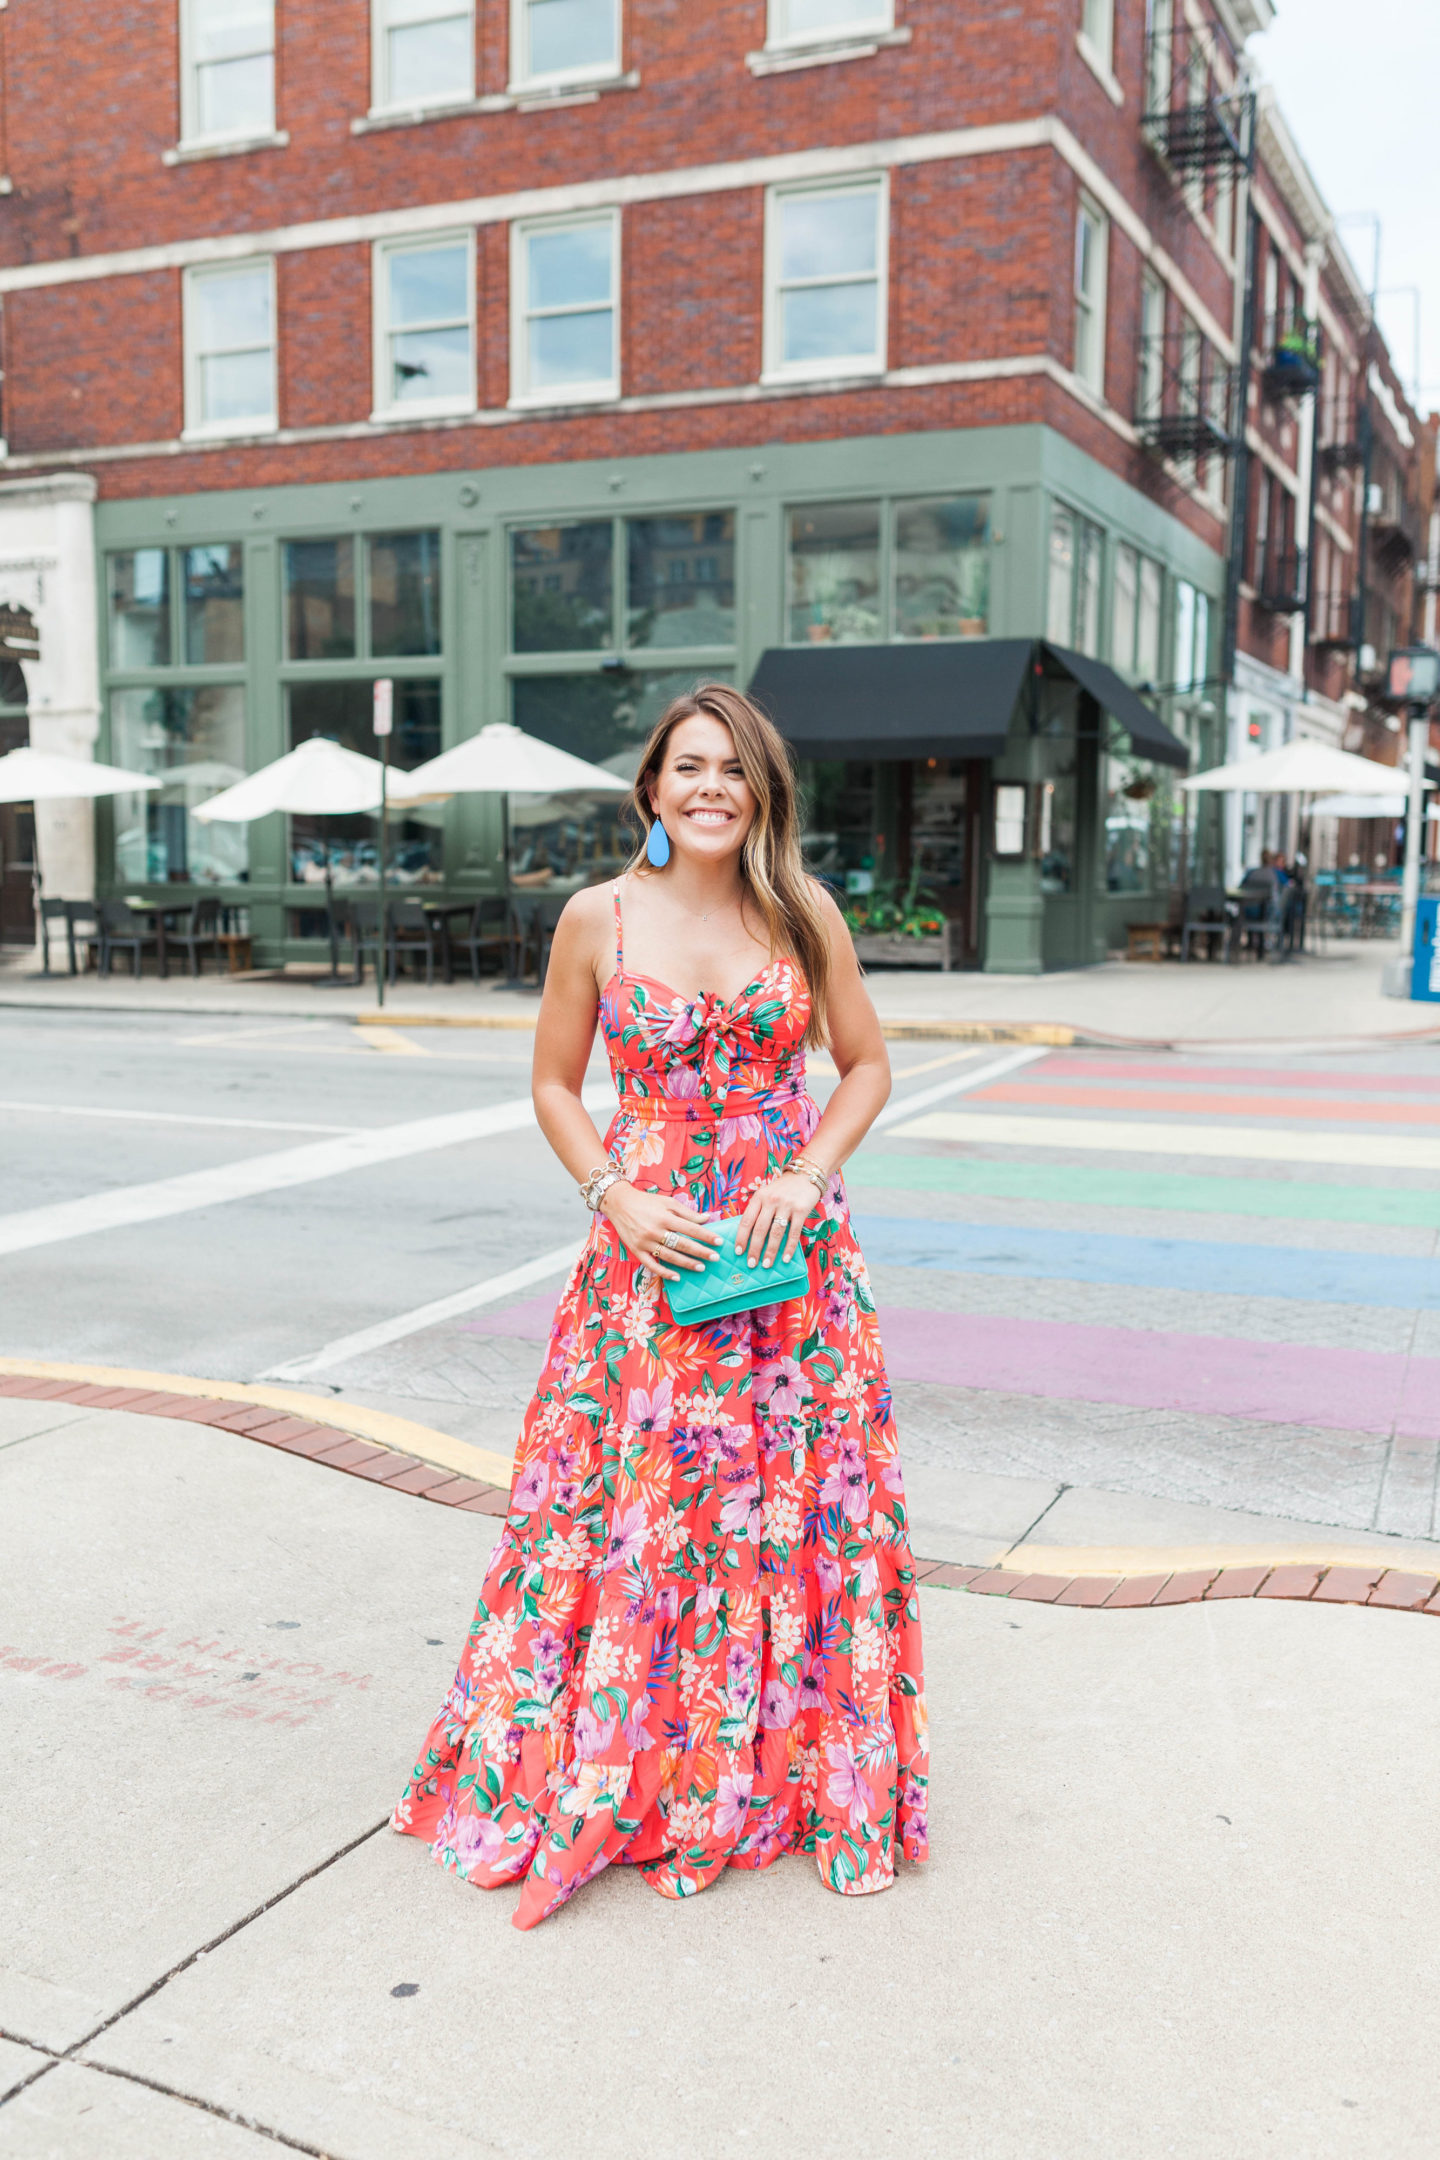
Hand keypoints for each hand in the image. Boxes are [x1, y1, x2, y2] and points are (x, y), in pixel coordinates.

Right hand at [600, 1183, 723, 1282]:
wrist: (619, 1204)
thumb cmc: (647, 1202)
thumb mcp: (668, 1202)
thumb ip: (687, 1212)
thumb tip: (707, 1218)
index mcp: (665, 1216)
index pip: (690, 1228)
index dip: (706, 1235)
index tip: (719, 1242)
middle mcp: (655, 1230)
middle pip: (682, 1244)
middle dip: (700, 1251)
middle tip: (715, 1258)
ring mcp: (645, 1242)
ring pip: (669, 1256)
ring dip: (686, 1263)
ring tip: (701, 1267)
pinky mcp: (636, 1250)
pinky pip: (652, 1265)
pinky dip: (664, 1272)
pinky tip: (677, 1277)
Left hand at [734, 1171, 819, 1269]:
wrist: (806, 1174)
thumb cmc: (783, 1189)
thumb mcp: (766, 1194)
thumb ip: (758, 1210)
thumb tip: (749, 1236)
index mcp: (759, 1197)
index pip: (746, 1221)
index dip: (741, 1238)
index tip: (738, 1252)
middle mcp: (771, 1201)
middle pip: (760, 1229)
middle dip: (754, 1249)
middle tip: (751, 1264)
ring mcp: (786, 1205)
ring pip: (776, 1233)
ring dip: (770, 1251)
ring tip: (766, 1264)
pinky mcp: (801, 1210)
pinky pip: (794, 1233)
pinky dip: (789, 1247)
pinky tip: (785, 1258)